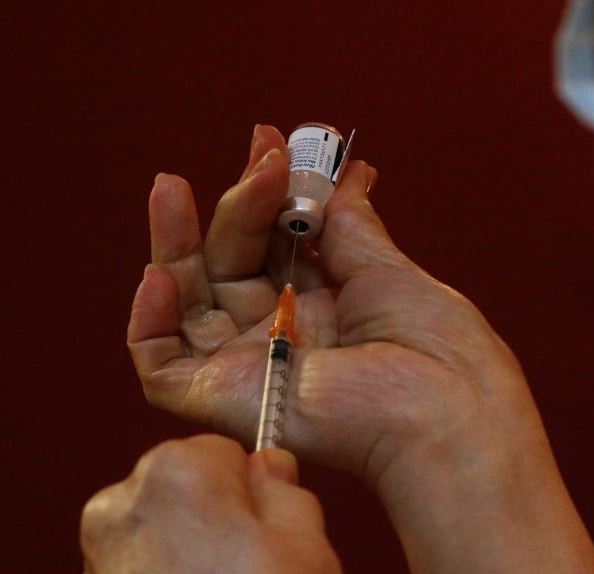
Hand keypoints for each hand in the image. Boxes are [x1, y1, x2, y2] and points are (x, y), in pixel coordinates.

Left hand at [78, 435, 340, 573]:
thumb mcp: (310, 549)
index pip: (226, 450)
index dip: (259, 489)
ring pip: (170, 532)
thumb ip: (290, 492)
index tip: (277, 526)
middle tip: (265, 568)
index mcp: (175, 472)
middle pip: (191, 488)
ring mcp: (100, 559)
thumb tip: (272, 467)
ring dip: (200, 555)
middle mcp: (123, 505)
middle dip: (226, 518)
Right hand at [128, 125, 542, 488]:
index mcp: (329, 311)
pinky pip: (160, 366)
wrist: (443, 409)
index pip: (277, 246)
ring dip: (175, 244)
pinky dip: (150, 321)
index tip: (272, 144)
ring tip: (171, 187)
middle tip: (262, 159)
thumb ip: (350, 226)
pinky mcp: (222, 402)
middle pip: (233, 264)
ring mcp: (251, 370)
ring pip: (188, 305)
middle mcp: (286, 339)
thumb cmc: (437, 347)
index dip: (269, 196)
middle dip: (239, 207)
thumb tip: (348, 173)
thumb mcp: (390, 271)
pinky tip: (162, 274)